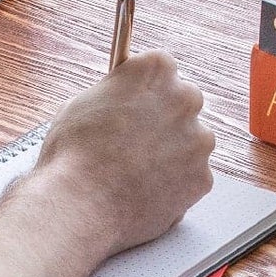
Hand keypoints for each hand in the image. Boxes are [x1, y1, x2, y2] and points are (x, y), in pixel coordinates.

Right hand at [33, 53, 214, 255]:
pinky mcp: (203, 178)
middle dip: (165, 122)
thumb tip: (117, 104)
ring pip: (191, 145)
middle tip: (138, 145)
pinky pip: (192, 180)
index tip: (136, 108)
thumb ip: (113, 97)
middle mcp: (186, 97)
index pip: (162, 71)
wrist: (81, 207)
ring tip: (139, 176)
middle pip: (183, 105)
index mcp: (156, 68)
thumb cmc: (73, 156)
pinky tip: (147, 195)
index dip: (145, 94)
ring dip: (173, 156)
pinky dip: (175, 189)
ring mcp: (198, 140)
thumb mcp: (82, 104)